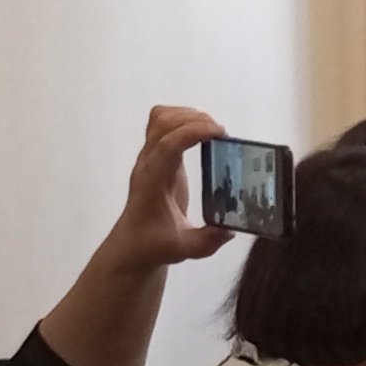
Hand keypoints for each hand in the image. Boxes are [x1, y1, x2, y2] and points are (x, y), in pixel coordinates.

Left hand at [107, 105, 237, 266]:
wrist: (134, 243)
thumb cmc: (154, 244)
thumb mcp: (184, 249)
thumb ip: (208, 241)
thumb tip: (230, 229)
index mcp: (152, 182)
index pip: (166, 145)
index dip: (192, 132)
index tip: (219, 132)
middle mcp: (148, 164)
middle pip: (161, 122)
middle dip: (193, 119)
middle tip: (220, 133)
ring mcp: (150, 157)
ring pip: (160, 118)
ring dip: (188, 116)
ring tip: (213, 131)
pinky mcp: (157, 156)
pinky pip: (163, 125)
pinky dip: (183, 121)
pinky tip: (202, 134)